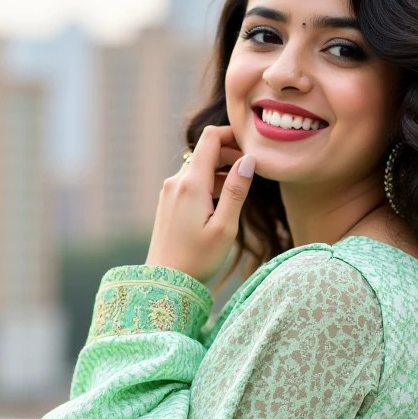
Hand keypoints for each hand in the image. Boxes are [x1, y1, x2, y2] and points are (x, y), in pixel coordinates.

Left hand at [145, 124, 255, 282]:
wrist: (164, 283)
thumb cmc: (198, 260)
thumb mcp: (225, 228)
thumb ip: (236, 190)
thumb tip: (248, 160)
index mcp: (191, 184)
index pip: (210, 138)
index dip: (232, 135)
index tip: (252, 147)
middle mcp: (176, 182)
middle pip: (205, 151)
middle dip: (230, 154)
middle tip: (253, 171)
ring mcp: (169, 191)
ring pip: (199, 167)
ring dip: (220, 171)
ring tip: (240, 191)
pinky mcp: (168, 202)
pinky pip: (191, 182)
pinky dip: (208, 183)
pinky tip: (221, 204)